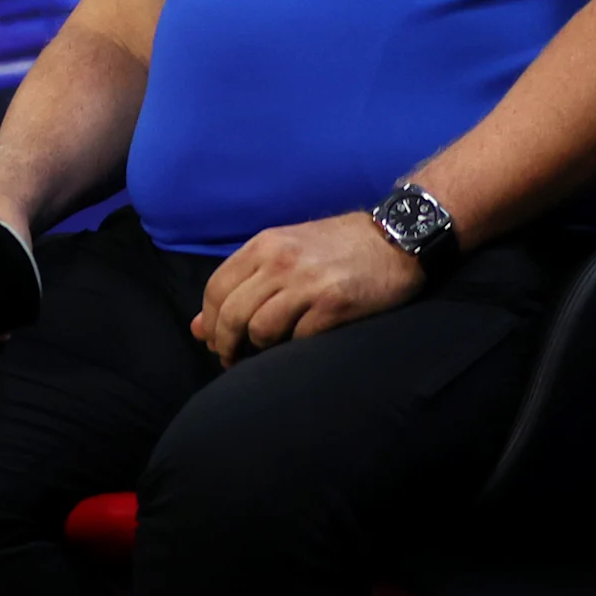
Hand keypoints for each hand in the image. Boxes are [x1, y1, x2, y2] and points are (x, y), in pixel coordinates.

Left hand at [192, 212, 423, 365]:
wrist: (396, 236)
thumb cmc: (336, 247)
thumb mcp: (283, 253)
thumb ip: (242, 284)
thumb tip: (198, 328)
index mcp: (263, 246)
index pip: (216, 290)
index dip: (210, 322)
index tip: (213, 340)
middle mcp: (280, 262)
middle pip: (232, 314)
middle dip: (225, 344)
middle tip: (230, 359)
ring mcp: (307, 283)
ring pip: (260, 330)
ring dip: (258, 348)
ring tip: (264, 352)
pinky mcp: (335, 304)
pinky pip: (298, 338)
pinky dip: (293, 348)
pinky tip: (297, 345)